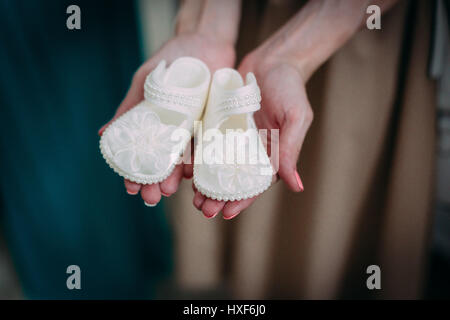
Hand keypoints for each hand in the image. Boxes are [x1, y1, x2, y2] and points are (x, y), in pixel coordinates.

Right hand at [99, 33, 234, 204]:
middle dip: (156, 183)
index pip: (143, 155)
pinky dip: (198, 162)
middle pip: (163, 164)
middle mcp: (174, 133)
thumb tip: (102, 135)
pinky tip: (191, 176)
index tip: (131, 187)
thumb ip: (130, 109)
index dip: (136, 173)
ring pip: (184, 161)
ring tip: (168, 191)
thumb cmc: (172, 60)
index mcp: (155, 125)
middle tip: (151, 198)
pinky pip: (206, 148)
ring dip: (175, 178)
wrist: (206, 42)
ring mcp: (194, 131)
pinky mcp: (214, 126)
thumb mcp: (146, 83)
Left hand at [193, 52, 312, 218]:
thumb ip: (291, 150)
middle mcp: (251, 150)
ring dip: (206, 183)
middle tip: (203, 209)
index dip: (242, 201)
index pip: (255, 185)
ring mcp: (235, 138)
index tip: (226, 214)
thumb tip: (297, 186)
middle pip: (233, 180)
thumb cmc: (290, 87)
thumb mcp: (295, 117)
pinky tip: (187, 169)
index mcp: (272, 154)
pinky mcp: (221, 124)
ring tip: (193, 197)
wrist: (273, 60)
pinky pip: (208, 144)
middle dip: (219, 197)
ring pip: (218, 167)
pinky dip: (199, 158)